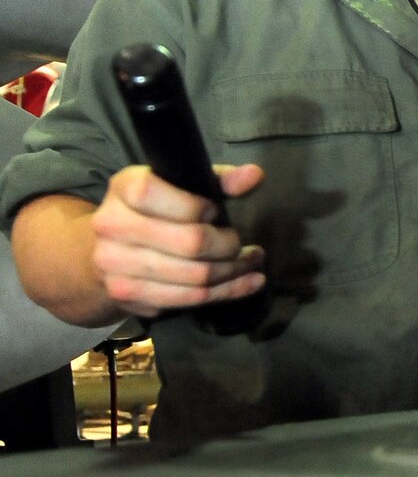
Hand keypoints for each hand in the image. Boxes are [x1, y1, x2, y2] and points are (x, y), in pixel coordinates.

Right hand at [89, 163, 265, 317]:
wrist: (104, 249)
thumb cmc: (151, 211)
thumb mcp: (178, 184)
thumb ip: (217, 179)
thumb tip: (254, 176)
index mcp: (124, 189)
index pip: (169, 199)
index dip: (200, 208)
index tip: (215, 212)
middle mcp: (113, 226)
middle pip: (190, 243)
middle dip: (227, 245)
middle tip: (240, 242)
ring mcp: (116, 266)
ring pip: (195, 278)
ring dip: (233, 272)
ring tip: (251, 262)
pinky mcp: (127, 296)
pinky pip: (189, 300)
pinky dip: (225, 292)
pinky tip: (246, 282)